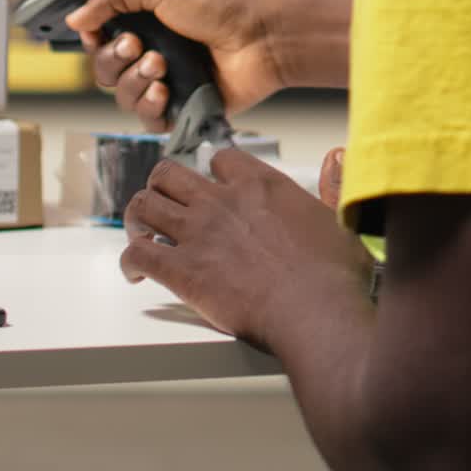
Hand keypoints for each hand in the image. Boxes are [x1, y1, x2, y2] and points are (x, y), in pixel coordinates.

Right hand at [66, 0, 280, 130]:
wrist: (260, 37)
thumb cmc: (220, 6)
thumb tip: (76, 19)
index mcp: (146, 22)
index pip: (100, 40)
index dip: (95, 40)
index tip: (102, 32)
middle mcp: (152, 52)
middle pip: (105, 70)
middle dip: (115, 59)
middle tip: (139, 45)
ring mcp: (166, 82)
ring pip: (122, 96)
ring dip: (134, 81)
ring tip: (160, 66)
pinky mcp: (181, 109)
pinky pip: (146, 120)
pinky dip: (149, 106)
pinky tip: (164, 90)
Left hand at [122, 149, 371, 351]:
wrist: (315, 313)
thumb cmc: (333, 274)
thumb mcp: (339, 217)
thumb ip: (330, 185)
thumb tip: (338, 157)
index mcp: (259, 184)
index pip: (221, 158)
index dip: (216, 170)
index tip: (216, 184)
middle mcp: (221, 201)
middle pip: (169, 173)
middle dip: (162, 184)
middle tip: (166, 202)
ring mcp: (197, 234)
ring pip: (144, 205)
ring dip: (138, 217)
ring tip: (142, 231)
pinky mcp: (182, 272)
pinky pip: (138, 255)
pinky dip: (130, 261)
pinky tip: (135, 272)